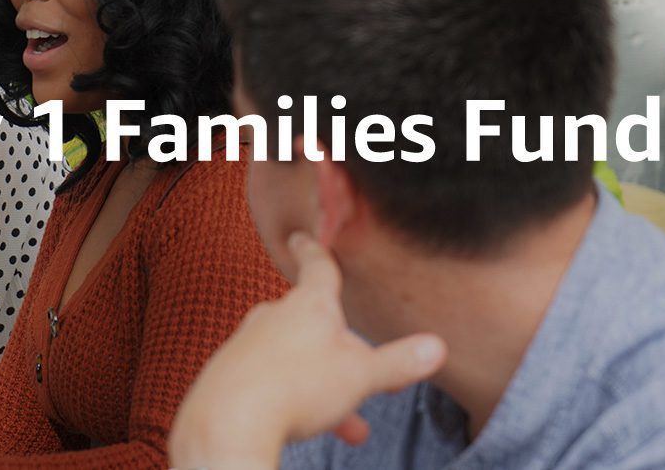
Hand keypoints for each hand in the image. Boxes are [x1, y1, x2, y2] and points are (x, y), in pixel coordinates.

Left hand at [169, 231, 446, 468]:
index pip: (318, 268)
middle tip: (365, 383)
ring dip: (322, 390)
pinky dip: (290, 399)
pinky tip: (300, 424)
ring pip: (295, 360)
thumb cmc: (297, 387)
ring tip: (346, 426)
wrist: (228, 421)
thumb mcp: (361, 375)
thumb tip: (437, 347)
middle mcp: (274, 316)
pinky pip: (268, 381)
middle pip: (313, 326)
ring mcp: (247, 343)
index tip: (304, 237)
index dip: (317, 252)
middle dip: (342, 356)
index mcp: (310, 305)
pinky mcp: (227, 373)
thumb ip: (398, 362)